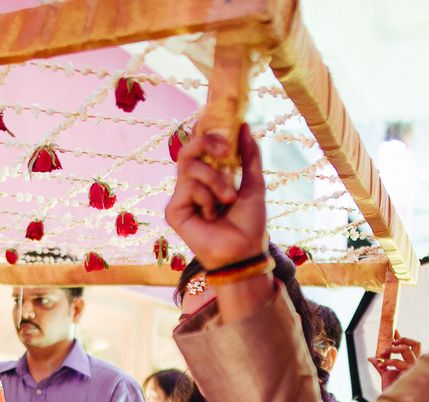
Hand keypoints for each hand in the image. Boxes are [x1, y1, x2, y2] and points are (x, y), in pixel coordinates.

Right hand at [165, 125, 266, 270]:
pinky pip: (188, 188)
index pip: (199, 148)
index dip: (206, 134)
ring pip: (190, 168)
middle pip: (187, 150)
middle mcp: (191, 186)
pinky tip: (212, 215)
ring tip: (228, 199)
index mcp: (208, 178)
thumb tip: (244, 125)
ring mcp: (181, 199)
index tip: (225, 130)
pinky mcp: (174, 212)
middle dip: (207, 144)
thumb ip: (248, 155)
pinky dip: (206, 198)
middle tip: (226, 152)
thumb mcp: (254, 182)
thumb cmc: (250, 222)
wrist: (244, 250)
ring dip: (215, 180)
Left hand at [370, 332, 420, 390]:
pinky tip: (381, 366)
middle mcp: (415, 363)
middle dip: (402, 340)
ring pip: (406, 350)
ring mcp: (413, 368)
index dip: (403, 337)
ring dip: (391, 349)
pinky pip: (398, 362)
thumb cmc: (391, 387)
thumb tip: (371, 358)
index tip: (394, 331)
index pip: (411, 346)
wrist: (392, 399)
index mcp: (412, 362)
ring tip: (381, 354)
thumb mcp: (384, 373)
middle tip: (389, 343)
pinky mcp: (409, 373)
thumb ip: (380, 364)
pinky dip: (387, 362)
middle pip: (416, 343)